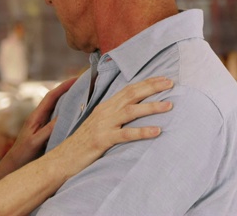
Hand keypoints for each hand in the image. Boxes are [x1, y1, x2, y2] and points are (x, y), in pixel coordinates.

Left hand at [0, 78, 76, 180]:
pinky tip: (75, 111)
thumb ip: (48, 129)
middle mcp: (38, 116)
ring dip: (68, 98)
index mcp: (36, 116)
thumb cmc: (23, 154)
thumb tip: (63, 116)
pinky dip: (66, 110)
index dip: (64, 87)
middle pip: (54, 98)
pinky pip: (57, 116)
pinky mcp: (43, 129)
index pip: (51, 97)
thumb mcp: (37, 142)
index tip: (76, 79)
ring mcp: (41, 122)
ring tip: (83, 92)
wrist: (14, 164)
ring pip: (56, 107)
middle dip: (68, 89)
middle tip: (83, 82)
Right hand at [48, 76, 173, 178]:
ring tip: (170, 105)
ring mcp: (103, 125)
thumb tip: (133, 111)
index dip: (146, 83)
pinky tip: (157, 131)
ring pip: (130, 111)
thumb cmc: (84, 143)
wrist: (64, 158)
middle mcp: (105, 112)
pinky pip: (125, 134)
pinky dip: (142, 132)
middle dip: (152, 87)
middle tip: (172, 83)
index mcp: (105, 107)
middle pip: (131, 95)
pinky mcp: (102, 140)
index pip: (128, 90)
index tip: (164, 79)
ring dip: (151, 107)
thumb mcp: (99, 124)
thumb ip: (114, 116)